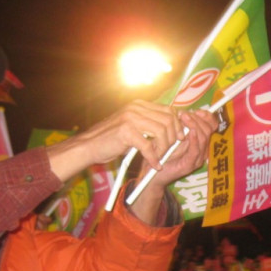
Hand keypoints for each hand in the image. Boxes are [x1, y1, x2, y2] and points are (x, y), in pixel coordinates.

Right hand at [46, 100, 189, 182]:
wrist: (90, 145)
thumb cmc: (112, 138)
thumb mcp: (133, 126)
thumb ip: (149, 124)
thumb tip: (172, 129)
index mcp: (139, 105)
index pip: (168, 110)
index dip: (177, 124)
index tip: (180, 137)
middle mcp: (136, 108)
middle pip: (168, 120)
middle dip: (173, 137)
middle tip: (171, 149)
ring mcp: (131, 118)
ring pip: (161, 132)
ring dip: (164, 148)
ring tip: (160, 157)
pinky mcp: (126, 132)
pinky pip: (148, 147)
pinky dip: (154, 158)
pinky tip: (155, 165)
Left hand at [142, 109, 217, 186]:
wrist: (151, 170)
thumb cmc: (160, 151)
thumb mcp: (171, 134)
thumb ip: (179, 125)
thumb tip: (184, 112)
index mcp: (199, 141)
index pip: (211, 126)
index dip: (207, 116)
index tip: (196, 110)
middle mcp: (201, 150)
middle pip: (208, 130)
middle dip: (197, 119)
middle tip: (184, 114)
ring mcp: (197, 159)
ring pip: (203, 138)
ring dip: (194, 125)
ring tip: (183, 119)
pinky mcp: (190, 165)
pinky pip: (196, 150)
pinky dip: (194, 140)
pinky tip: (189, 132)